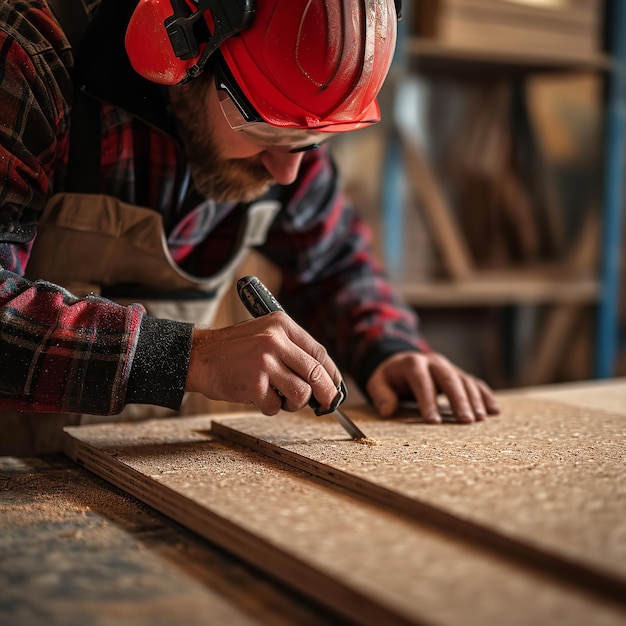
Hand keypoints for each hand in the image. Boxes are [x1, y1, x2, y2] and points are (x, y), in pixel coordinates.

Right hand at [186, 312, 341, 414]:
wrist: (198, 355)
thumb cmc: (234, 349)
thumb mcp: (265, 334)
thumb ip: (291, 350)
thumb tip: (323, 377)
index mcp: (281, 325)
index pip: (319, 352)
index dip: (331, 374)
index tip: (335, 387)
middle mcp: (275, 340)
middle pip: (315, 373)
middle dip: (326, 394)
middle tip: (326, 405)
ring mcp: (264, 362)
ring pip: (301, 393)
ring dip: (294, 403)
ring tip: (279, 397)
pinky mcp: (253, 383)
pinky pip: (276, 406)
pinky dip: (270, 407)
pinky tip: (257, 396)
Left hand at [366, 351, 499, 423]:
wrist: (401, 362)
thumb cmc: (389, 378)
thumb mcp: (377, 383)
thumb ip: (381, 395)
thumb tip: (387, 411)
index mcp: (412, 363)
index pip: (421, 381)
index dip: (427, 400)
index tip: (433, 421)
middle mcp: (434, 362)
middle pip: (449, 378)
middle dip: (458, 400)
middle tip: (466, 421)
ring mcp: (449, 366)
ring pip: (465, 380)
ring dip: (475, 400)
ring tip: (480, 419)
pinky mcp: (458, 374)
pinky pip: (475, 383)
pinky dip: (485, 396)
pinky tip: (494, 410)